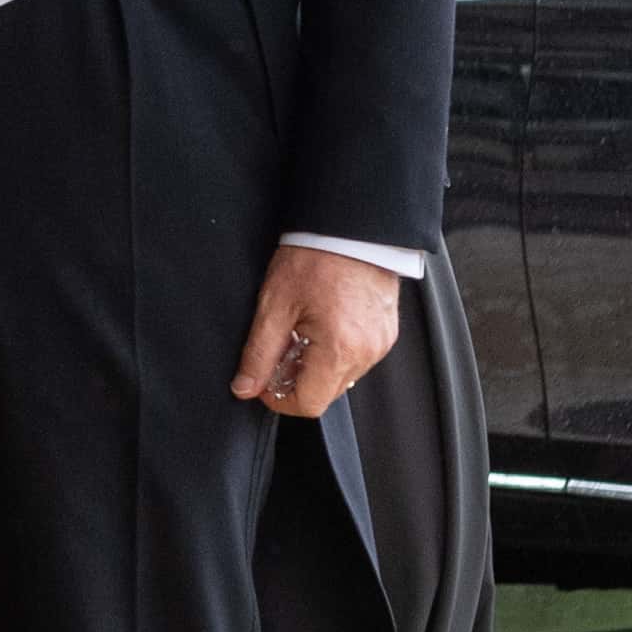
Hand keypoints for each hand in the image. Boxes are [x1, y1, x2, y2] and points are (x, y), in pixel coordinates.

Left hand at [231, 245, 400, 418]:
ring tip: (301, 332)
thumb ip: (259, 353)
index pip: (309, 404)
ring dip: (316, 366)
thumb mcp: (275, 306)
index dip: (279, 400)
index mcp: (340, 350)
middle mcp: (367, 352)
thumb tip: (245, 386)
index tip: (263, 383)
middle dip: (297, 380)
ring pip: (342, 378)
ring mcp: (380, 344)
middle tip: (280, 350)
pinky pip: (357, 359)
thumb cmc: (316, 257)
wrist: (350, 228)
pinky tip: (321, 326)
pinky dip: (336, 353)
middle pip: (326, 394)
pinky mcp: (386, 333)